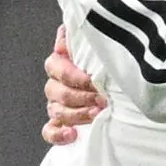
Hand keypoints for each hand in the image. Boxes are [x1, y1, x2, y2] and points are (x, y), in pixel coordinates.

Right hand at [42, 25, 104, 145]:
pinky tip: (73, 134)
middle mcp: (55, 84)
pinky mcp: (59, 124)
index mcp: (59, 63)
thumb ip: (80, 39)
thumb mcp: (96, 47)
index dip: (75, 77)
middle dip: (82, 97)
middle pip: (58, 92)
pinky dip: (58, 135)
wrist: (116, 84)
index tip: (95, 82)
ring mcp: (55, 105)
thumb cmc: (105, 64)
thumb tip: (66, 30)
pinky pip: (49, 132)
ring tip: (96, 114)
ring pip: (56, 111)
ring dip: (77, 114)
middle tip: (103, 99)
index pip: (56, 68)